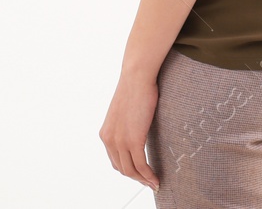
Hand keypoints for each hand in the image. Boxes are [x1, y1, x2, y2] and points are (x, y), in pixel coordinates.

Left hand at [100, 68, 160, 191]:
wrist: (136, 77)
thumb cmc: (134, 89)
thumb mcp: (124, 112)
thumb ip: (126, 126)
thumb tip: (137, 132)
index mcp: (106, 134)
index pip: (115, 160)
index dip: (128, 170)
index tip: (140, 174)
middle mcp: (109, 140)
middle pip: (122, 168)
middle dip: (136, 178)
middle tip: (150, 182)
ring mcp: (120, 141)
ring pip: (131, 170)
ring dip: (143, 180)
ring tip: (154, 183)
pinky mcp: (133, 140)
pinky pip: (141, 165)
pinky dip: (149, 175)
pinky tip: (155, 178)